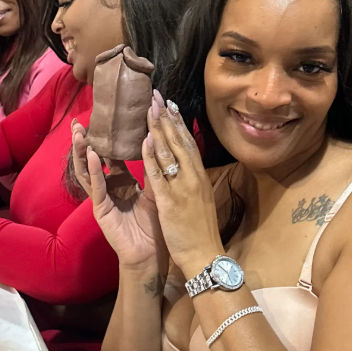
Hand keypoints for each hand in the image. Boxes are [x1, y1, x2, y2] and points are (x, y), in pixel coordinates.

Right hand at [71, 119, 164, 268]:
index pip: (111, 156)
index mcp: (122, 182)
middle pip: (93, 161)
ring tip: (78, 134)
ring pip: (87, 172)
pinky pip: (96, 188)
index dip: (107, 139)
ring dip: (82, 153)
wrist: (152, 253)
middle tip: (77, 122)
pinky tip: (91, 157)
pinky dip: (94, 171)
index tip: (104, 118)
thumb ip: (153, 168)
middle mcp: (109, 188)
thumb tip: (154, 139)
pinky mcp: (101, 211)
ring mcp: (102, 199)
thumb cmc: (155, 224)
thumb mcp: (156, 191)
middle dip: (85, 142)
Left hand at [141, 90, 222, 276]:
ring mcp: (183, 188)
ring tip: (150, 107)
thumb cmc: (200, 231)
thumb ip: (193, 181)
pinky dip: (152, 155)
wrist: (206, 255)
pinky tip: (145, 139)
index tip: (170, 104)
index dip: (178, 123)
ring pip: (170, 152)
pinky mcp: (171, 200)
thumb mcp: (200, 200)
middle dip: (167, 117)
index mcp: (200, 177)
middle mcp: (194, 177)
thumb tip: (188, 166)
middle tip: (157, 95)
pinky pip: (159, 174)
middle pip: (179, 141)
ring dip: (159, 128)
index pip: (188, 143)